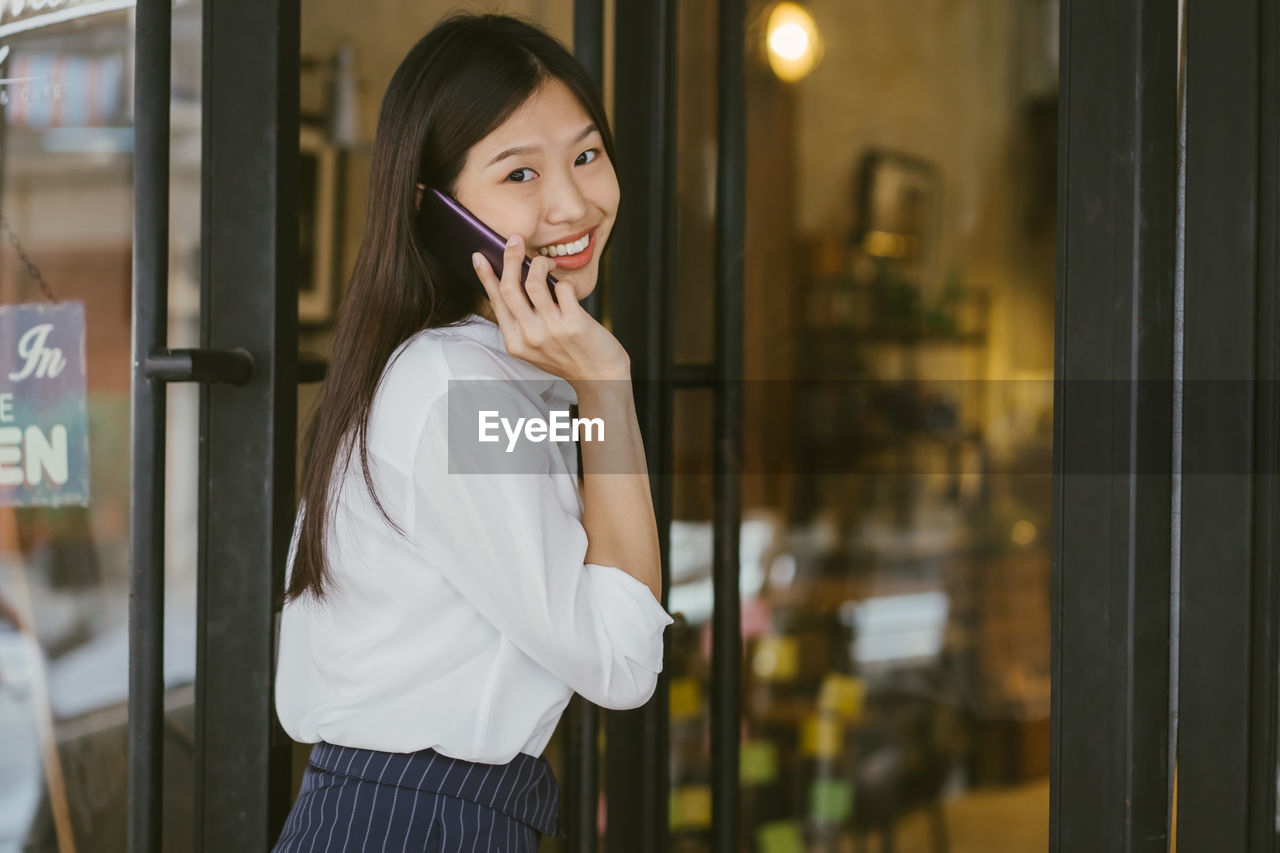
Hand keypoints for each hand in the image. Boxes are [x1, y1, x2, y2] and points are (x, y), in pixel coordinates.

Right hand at [471, 233, 630, 384]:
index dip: (486, 276)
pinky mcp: (574, 324)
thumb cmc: (569, 357)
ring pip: (534, 282)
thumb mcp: (536, 346)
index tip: (479, 256)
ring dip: (541, 263)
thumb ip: (523, 321)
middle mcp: (530, 337)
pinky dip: (565, 281)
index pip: (496, 301)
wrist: (601, 377)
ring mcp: (552, 331)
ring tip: (548, 262)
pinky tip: (569, 287)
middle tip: (515, 240)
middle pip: (510, 287)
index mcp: (515, 342)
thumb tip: (515, 281)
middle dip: (510, 257)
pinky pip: (563, 287)